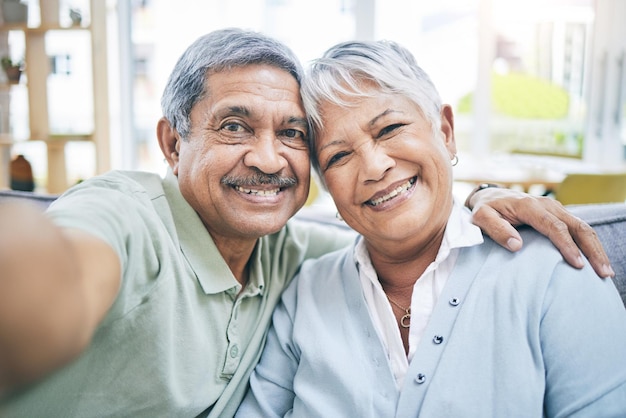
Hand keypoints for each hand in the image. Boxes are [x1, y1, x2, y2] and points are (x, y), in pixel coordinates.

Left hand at [466, 186, 613, 277]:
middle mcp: (547, 205)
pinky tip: (597, 260)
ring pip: (582, 227)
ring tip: (606, 272)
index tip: (577, 265)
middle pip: (576, 226)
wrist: (489, 196)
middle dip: (592, 250)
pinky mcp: (559, 214)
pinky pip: (578, 228)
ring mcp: (555, 208)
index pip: (554, 226)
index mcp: (529, 206)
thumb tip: (517, 245)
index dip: (567, 245)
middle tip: (603, 273)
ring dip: (596, 248)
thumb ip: (496, 230)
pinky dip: (590, 243)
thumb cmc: (484, 210)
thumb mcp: (481, 218)